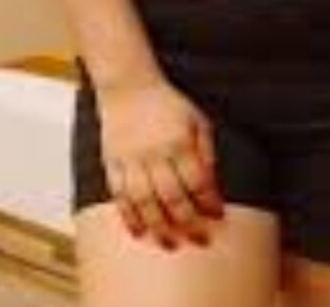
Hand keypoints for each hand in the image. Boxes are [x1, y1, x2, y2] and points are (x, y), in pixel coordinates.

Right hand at [94, 77, 225, 249]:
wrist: (129, 85)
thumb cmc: (166, 102)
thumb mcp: (196, 118)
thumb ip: (206, 149)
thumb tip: (212, 180)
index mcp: (179, 141)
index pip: (197, 180)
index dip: (209, 202)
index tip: (217, 216)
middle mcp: (155, 153)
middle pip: (172, 197)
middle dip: (188, 223)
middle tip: (200, 239)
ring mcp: (131, 159)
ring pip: (145, 202)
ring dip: (158, 227)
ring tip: (170, 243)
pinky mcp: (112, 162)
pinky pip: (119, 195)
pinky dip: (128, 216)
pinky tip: (138, 231)